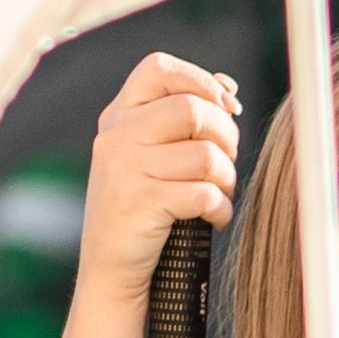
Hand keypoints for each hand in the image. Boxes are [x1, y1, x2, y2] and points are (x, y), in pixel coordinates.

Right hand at [86, 52, 240, 308]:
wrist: (111, 268)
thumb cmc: (143, 207)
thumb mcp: (150, 154)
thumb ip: (179, 117)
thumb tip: (226, 87)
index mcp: (118, 115)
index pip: (158, 68)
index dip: (201, 81)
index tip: (227, 107)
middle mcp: (115, 136)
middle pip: (192, 110)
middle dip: (226, 136)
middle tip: (226, 161)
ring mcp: (123, 169)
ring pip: (205, 155)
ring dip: (227, 178)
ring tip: (219, 194)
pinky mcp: (138, 204)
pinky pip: (204, 194)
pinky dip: (221, 210)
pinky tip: (214, 218)